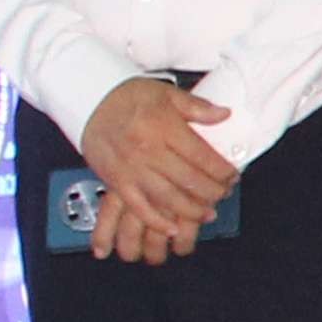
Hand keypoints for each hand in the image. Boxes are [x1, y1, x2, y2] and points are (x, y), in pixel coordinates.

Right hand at [81, 77, 239, 264]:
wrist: (89, 101)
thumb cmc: (128, 97)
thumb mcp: (166, 93)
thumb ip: (197, 106)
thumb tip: (224, 115)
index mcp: (163, 127)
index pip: (202, 156)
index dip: (222, 170)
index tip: (232, 175)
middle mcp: (147, 150)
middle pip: (188, 180)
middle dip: (212, 192)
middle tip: (224, 194)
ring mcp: (131, 169)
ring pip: (167, 198)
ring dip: (192, 211)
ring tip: (208, 213)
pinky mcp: (117, 182)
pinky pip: (138, 208)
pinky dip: (156, 222)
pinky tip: (172, 228)